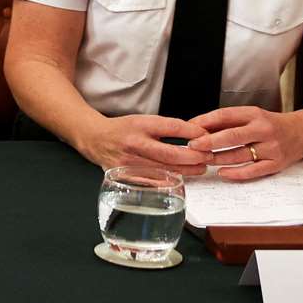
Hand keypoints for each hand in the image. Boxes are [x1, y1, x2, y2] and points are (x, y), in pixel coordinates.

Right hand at [76, 114, 212, 176]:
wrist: (94, 138)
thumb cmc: (123, 129)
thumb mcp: (144, 120)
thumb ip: (167, 129)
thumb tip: (197, 136)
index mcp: (139, 125)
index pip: (172, 127)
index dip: (193, 132)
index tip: (207, 136)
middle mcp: (134, 143)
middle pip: (171, 154)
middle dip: (194, 157)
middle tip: (208, 157)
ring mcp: (129, 162)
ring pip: (164, 170)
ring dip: (187, 171)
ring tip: (200, 168)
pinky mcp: (126, 176)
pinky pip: (152, 182)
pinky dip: (169, 181)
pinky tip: (181, 179)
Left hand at [186, 106, 302, 180]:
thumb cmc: (271, 124)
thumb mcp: (251, 115)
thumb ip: (228, 121)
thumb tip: (198, 127)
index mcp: (254, 114)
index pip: (225, 115)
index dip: (205, 122)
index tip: (189, 128)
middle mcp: (263, 130)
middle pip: (231, 136)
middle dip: (209, 141)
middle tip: (192, 146)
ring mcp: (271, 148)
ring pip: (239, 155)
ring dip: (218, 158)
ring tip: (203, 159)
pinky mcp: (276, 164)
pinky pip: (253, 171)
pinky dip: (236, 173)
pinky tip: (222, 172)